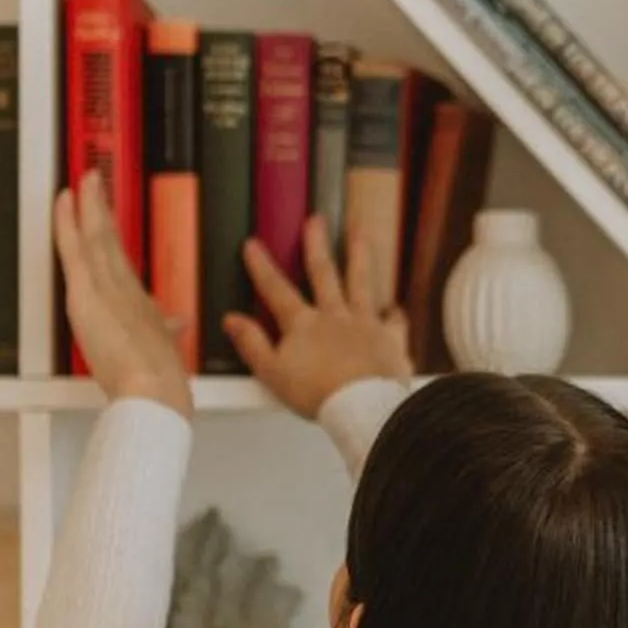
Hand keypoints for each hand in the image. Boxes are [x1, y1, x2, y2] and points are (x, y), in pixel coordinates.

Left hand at [55, 171, 191, 415]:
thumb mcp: (166, 349)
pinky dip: (68, 222)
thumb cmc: (161, 379)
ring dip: (88, 206)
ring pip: (94, 237)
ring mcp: (106, 286)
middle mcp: (124, 287)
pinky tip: (65, 201)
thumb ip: (168, 332)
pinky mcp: (87, 292)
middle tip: (95, 181)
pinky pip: (74, 248)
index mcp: (140, 301)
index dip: (113, 236)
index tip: (108, 217)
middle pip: (110, 241)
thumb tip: (176, 322)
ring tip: (84, 181)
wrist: (154, 389)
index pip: (121, 261)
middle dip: (102, 210)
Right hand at [224, 217, 412, 417]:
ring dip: (359, 256)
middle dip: (317, 244)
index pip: (276, 289)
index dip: (262, 267)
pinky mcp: (390, 340)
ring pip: (361, 282)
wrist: (363, 407)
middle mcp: (335, 316)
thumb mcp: (272, 373)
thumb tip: (232, 321)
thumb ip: (252, 344)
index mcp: (304, 324)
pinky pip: (395, 321)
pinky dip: (395, 314)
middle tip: (316, 220)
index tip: (253, 245)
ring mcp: (365, 324)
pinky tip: (395, 307)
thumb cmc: (319, 394)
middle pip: (324, 273)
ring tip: (359, 234)